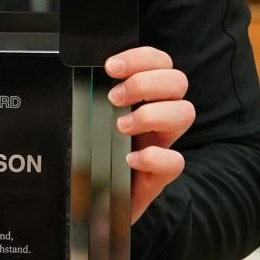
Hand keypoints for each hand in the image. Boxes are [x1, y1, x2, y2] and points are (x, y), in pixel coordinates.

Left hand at [105, 47, 193, 223]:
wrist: (93, 202)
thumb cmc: (91, 157)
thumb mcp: (88, 120)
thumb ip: (88, 97)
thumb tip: (75, 75)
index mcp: (144, 97)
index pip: (159, 63)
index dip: (140, 58)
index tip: (109, 67)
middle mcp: (159, 117)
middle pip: (178, 81)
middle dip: (145, 82)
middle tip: (114, 97)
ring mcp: (162, 145)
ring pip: (185, 112)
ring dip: (151, 113)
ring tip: (121, 126)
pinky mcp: (159, 177)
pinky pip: (175, 162)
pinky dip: (154, 157)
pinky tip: (130, 159)